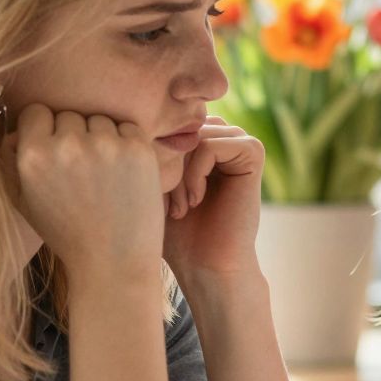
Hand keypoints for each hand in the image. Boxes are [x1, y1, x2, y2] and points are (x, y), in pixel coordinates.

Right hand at [7, 105, 163, 285]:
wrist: (113, 261)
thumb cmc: (67, 233)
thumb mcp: (23, 201)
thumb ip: (11, 161)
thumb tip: (12, 130)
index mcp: (33, 156)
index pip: (36, 112)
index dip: (45, 129)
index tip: (54, 148)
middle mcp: (68, 145)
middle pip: (69, 115)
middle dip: (74, 136)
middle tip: (82, 170)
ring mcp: (106, 145)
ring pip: (100, 120)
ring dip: (102, 138)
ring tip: (104, 174)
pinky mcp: (138, 149)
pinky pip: (128, 127)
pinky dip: (127, 144)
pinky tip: (123, 173)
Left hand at [161, 118, 264, 290]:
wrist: (206, 265)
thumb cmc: (173, 233)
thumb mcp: (148, 182)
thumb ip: (144, 147)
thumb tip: (127, 115)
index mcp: (196, 137)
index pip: (162, 123)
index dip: (149, 155)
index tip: (148, 195)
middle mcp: (218, 134)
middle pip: (176, 126)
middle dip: (164, 162)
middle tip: (166, 203)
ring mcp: (237, 141)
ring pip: (191, 135)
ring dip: (179, 171)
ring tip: (179, 205)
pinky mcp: (253, 153)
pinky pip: (211, 144)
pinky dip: (196, 173)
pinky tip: (195, 201)